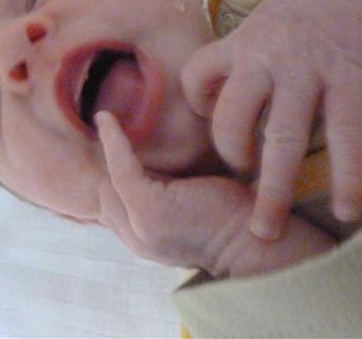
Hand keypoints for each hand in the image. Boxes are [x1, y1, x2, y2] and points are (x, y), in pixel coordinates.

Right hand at [94, 111, 333, 276]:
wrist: (257, 241)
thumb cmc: (233, 219)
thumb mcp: (185, 210)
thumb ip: (162, 195)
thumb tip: (150, 167)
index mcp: (144, 243)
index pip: (110, 208)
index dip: (108, 178)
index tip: (108, 147)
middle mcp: (136, 240)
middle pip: (103, 194)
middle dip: (104, 164)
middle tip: (107, 129)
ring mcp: (139, 226)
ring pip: (107, 180)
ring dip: (107, 149)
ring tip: (106, 121)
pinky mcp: (147, 207)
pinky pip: (119, 166)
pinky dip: (112, 140)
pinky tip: (106, 119)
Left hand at [182, 0, 361, 239]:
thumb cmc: (305, 1)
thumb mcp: (259, 23)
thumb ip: (239, 58)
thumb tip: (221, 94)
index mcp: (239, 44)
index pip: (195, 79)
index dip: (197, 106)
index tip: (213, 125)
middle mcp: (263, 59)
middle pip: (230, 120)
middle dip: (230, 161)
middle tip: (237, 189)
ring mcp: (304, 69)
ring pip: (279, 138)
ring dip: (273, 189)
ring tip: (265, 229)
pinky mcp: (349, 75)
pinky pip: (343, 135)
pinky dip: (346, 175)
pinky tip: (348, 208)